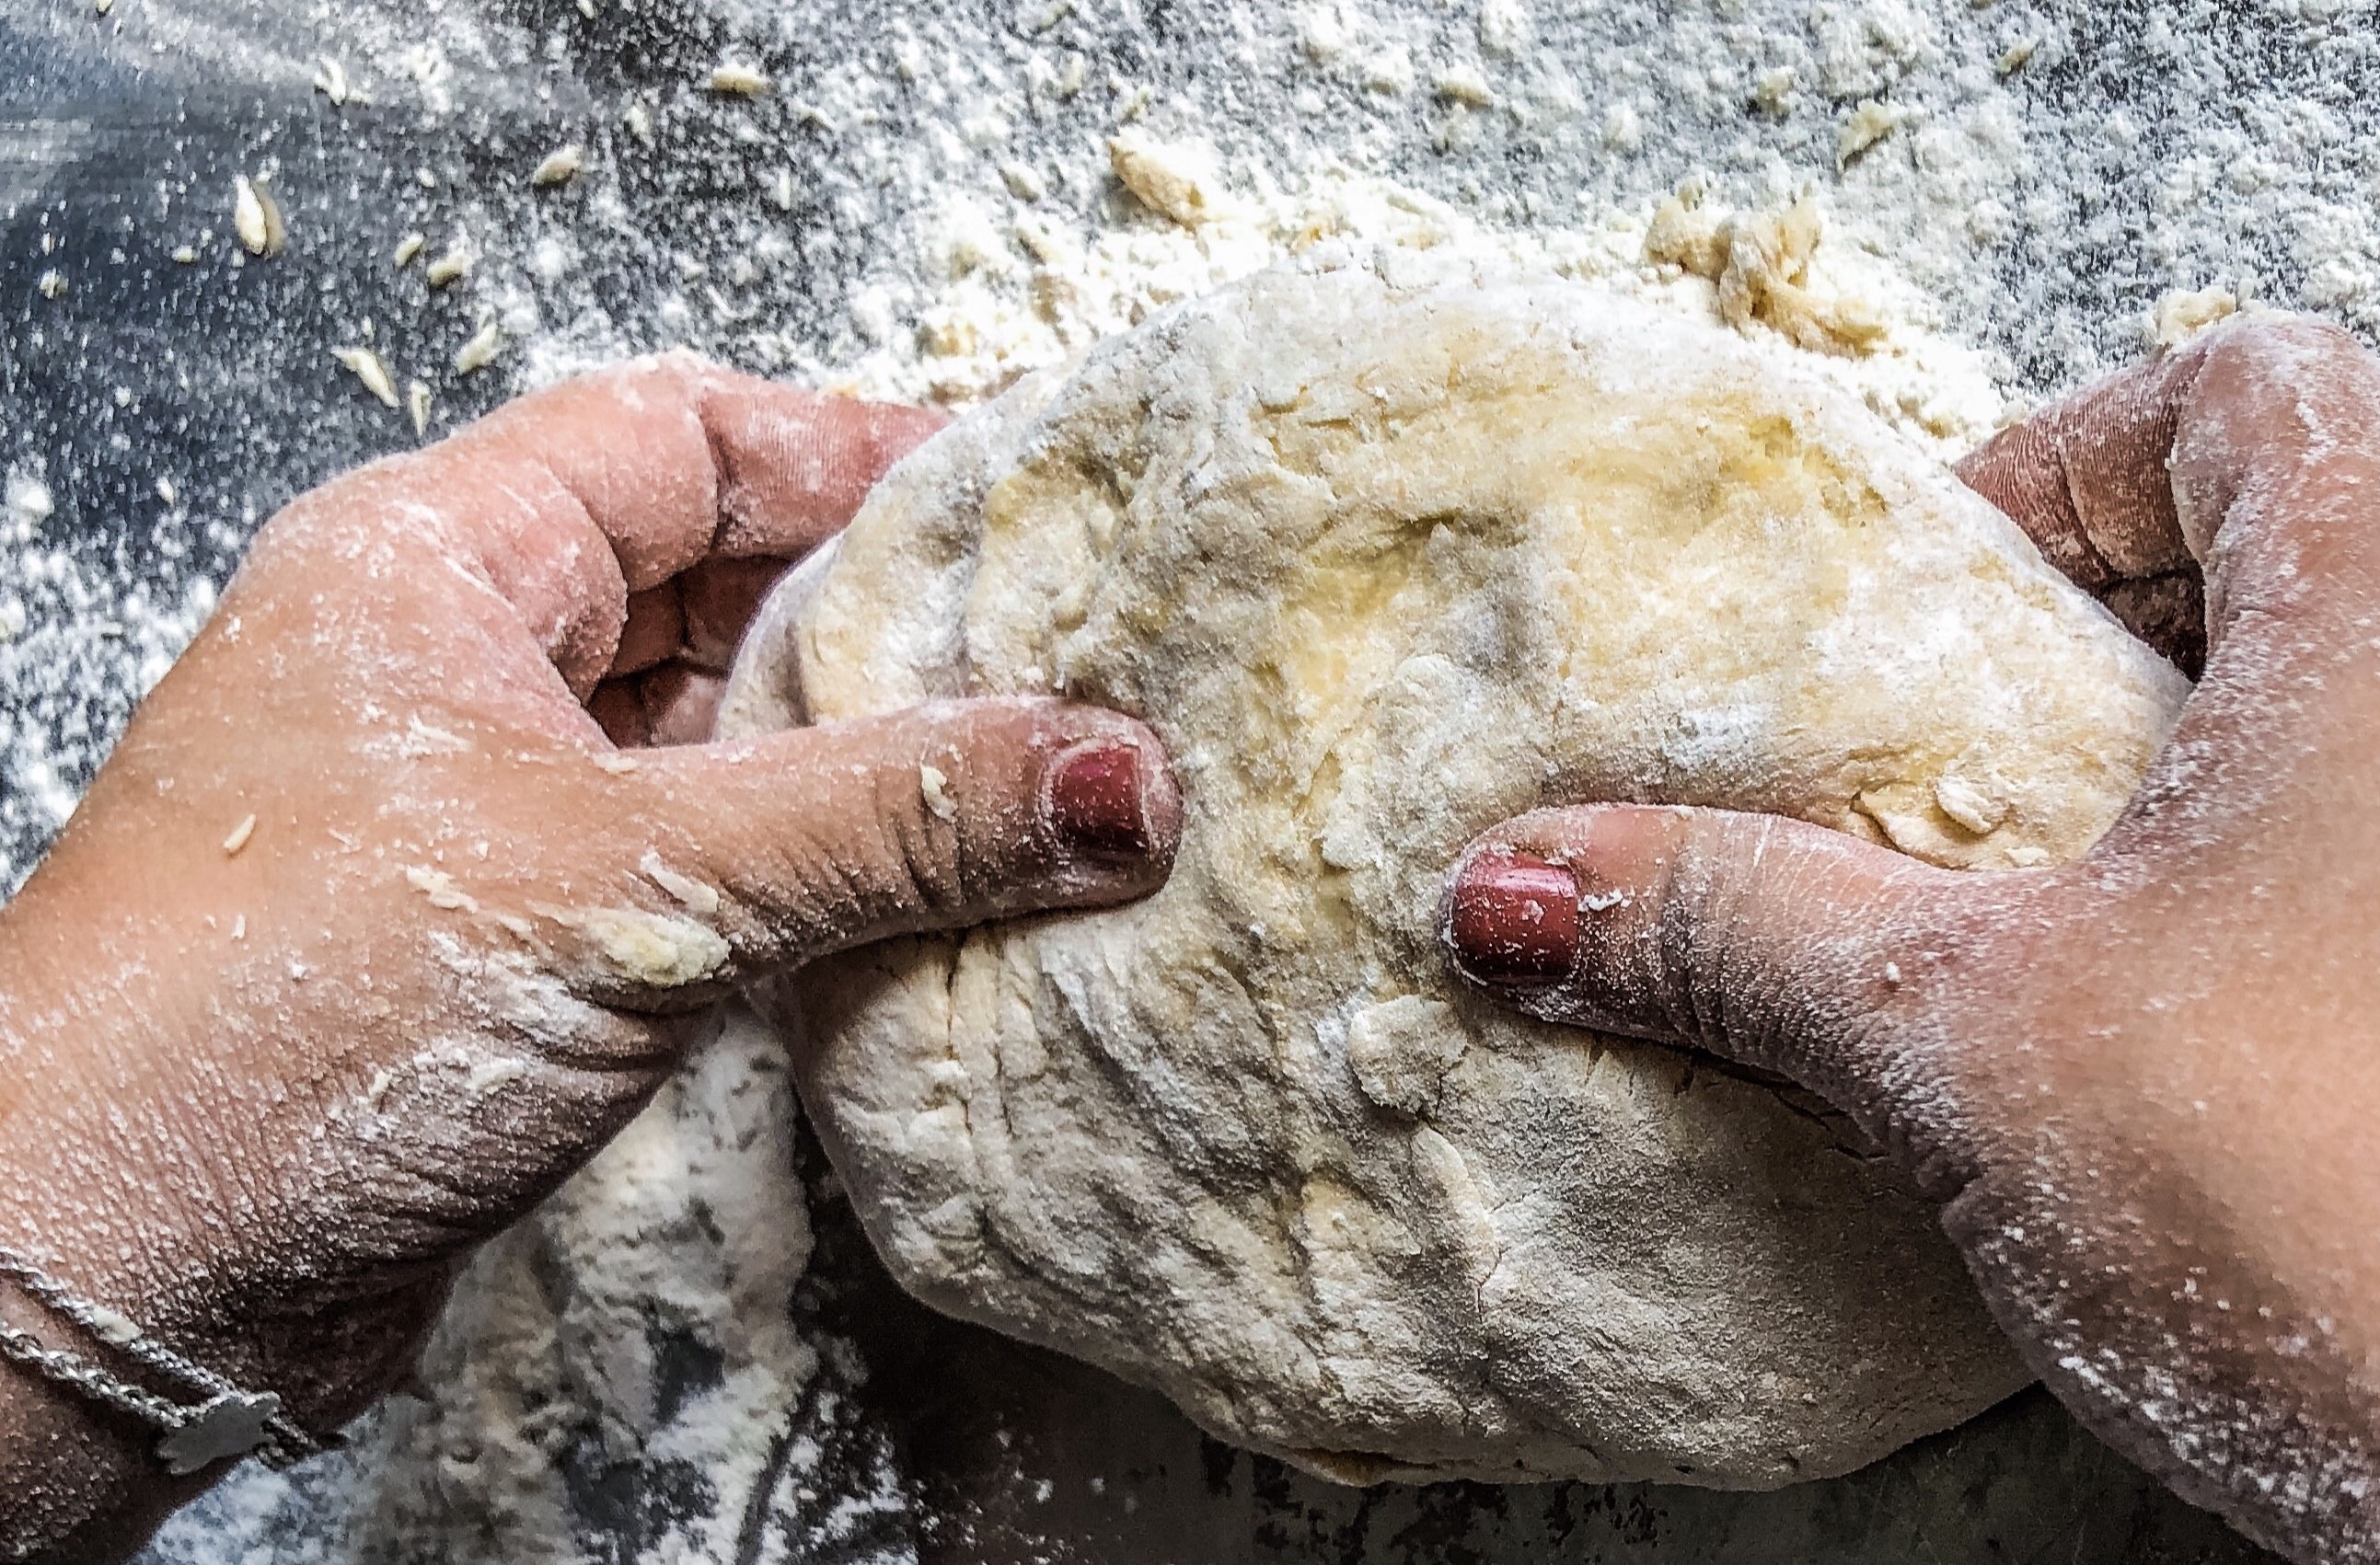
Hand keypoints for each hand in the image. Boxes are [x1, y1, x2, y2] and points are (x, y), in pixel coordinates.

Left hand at [0, 356, 1178, 1561]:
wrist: (102, 1276)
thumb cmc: (268, 1020)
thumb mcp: (627, 884)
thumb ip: (886, 820)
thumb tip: (1114, 776)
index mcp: (429, 560)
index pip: (684, 436)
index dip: (857, 450)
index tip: (1022, 495)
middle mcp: (450, 664)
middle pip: (712, 583)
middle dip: (882, 617)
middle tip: (1057, 649)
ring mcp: (477, 811)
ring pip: (711, 738)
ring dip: (854, 763)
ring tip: (1024, 777)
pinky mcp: (509, 950)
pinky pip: (699, 870)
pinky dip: (809, 880)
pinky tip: (923, 908)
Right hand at [1442, 318, 2379, 1562]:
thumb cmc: (2356, 1216)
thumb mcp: (1966, 1043)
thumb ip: (1733, 926)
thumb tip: (1526, 888)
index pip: (2239, 378)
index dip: (2060, 458)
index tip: (1942, 600)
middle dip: (2210, 539)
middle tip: (2063, 675)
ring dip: (2323, 673)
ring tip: (2161, 829)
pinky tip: (2291, 972)